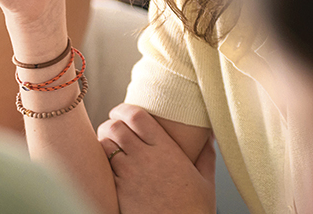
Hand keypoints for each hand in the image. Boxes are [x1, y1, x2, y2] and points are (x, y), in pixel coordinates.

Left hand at [98, 104, 216, 213]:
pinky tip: (108, 167)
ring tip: (108, 147)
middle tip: (112, 129)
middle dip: (110, 124)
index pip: (136, 116)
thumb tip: (210, 137)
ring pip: (104, 146)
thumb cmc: (194, 210)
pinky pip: (102, 169)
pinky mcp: (118, 192)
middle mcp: (144, 158)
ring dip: (104, 143)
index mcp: (165, 149)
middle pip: (114, 127)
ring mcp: (128, 176)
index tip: (121, 112)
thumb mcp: (205, 180)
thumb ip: (206, 155)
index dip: (124, 109)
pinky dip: (102, 163)